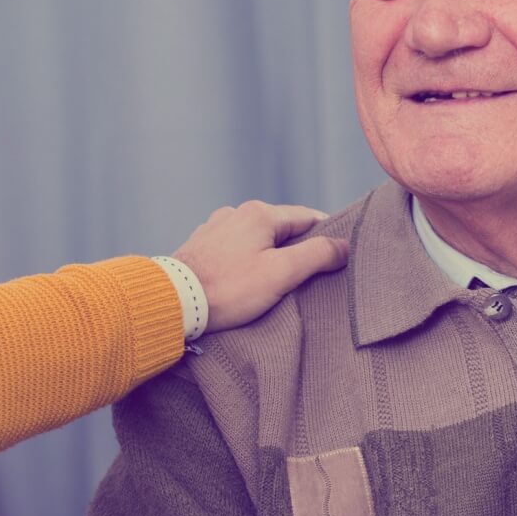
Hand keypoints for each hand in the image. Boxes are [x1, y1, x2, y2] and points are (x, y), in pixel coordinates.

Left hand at [172, 201, 347, 330]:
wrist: (172, 302)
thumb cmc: (228, 289)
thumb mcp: (281, 274)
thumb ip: (317, 256)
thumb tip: (344, 246)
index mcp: (260, 214)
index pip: (309, 218)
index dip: (328, 236)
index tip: (339, 256)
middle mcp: (237, 213)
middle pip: (282, 227)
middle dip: (298, 247)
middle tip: (312, 273)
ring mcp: (215, 227)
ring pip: (257, 237)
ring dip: (271, 253)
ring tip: (277, 279)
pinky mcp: (200, 245)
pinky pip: (235, 247)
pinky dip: (247, 259)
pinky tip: (246, 278)